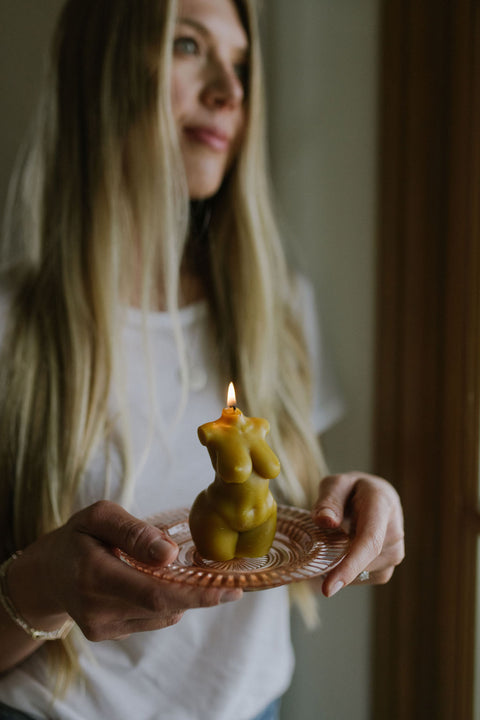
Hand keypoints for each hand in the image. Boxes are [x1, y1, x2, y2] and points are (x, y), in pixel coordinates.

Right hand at [12, 501, 241, 641]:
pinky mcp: (107, 633)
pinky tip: (161, 583)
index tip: (228, 587)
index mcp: (94, 573)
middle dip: (202, 598)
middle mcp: (97, 606)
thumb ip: (134, 532)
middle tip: (234, 587)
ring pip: (160, 613)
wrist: (46, 573)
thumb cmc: (78, 536)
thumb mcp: (99, 517)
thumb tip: (170, 553)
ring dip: (184, 596)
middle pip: (163, 607)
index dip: (195, 593)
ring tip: (191, 573)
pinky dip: (166, 601)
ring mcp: (102, 625)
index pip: (154, 592)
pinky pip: (150, 618)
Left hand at [312, 472, 403, 596]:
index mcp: (381, 505)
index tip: (328, 589)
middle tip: (314, 549)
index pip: (369, 541)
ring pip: (361, 573)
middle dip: (335, 564)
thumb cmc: (351, 490)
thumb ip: (328, 501)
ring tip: (332, 543)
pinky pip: (363, 578)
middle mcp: (395, 531)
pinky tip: (341, 553)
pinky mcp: (390, 565)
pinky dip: (347, 572)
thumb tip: (326, 521)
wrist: (374, 497)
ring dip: (341, 566)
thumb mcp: (335, 485)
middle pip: (363, 562)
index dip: (349, 566)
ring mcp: (395, 551)